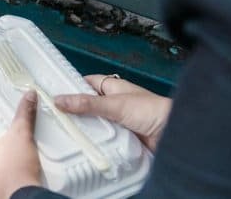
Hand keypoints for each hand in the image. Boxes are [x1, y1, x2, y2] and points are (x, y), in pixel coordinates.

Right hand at [54, 75, 171, 151]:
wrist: (176, 134)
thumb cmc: (152, 110)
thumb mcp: (115, 104)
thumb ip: (87, 104)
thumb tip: (60, 100)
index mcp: (113, 88)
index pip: (87, 83)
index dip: (71, 86)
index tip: (54, 93)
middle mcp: (115, 104)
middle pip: (89, 106)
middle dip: (75, 112)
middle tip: (54, 118)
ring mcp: (119, 122)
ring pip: (96, 125)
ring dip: (86, 130)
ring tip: (65, 134)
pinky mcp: (123, 139)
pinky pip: (105, 140)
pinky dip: (97, 143)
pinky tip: (84, 147)